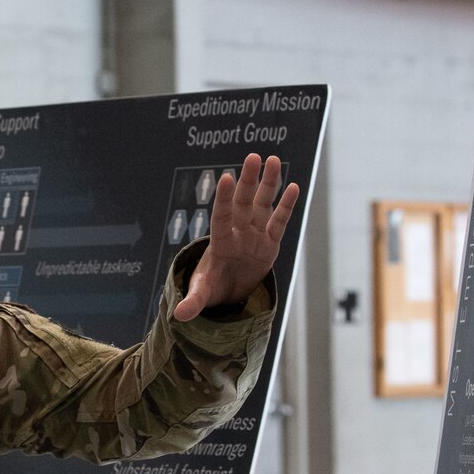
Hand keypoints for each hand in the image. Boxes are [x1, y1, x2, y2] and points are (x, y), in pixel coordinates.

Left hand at [174, 153, 300, 320]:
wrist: (227, 291)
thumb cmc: (212, 286)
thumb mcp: (202, 294)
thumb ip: (193, 301)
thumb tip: (179, 316)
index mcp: (221, 243)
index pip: (222, 217)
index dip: (225, 199)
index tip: (227, 177)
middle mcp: (238, 233)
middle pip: (244, 203)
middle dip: (249, 181)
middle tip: (254, 156)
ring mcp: (255, 235)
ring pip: (262, 205)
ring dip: (268, 184)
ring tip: (272, 159)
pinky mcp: (270, 243)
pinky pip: (280, 222)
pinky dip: (287, 206)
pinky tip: (294, 186)